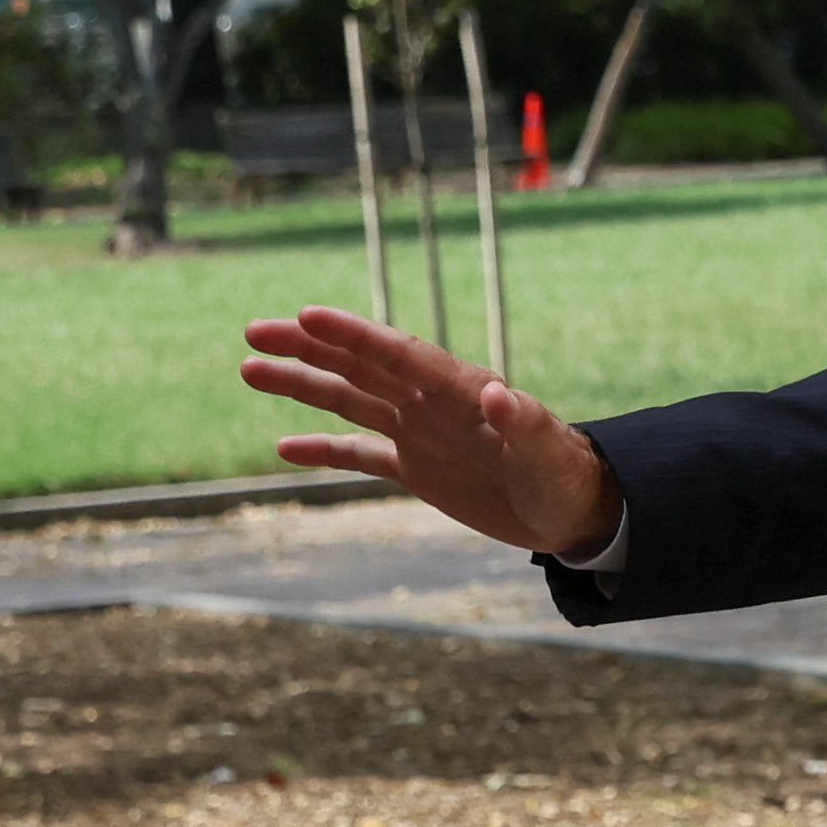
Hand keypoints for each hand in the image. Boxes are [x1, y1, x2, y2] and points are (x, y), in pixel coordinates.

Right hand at [240, 306, 622, 559]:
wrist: (576, 511)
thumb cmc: (566, 476)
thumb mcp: (546, 452)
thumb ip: (524, 421)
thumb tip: (500, 392)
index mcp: (458, 389)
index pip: (395, 352)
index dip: (351, 333)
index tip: (305, 315)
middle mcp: (431, 403)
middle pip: (358, 365)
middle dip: (307, 347)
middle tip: (254, 331)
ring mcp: (421, 433)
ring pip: (349, 401)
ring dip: (303, 386)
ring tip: (250, 369)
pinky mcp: (419, 469)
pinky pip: (361, 454)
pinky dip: (325, 450)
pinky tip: (284, 447)